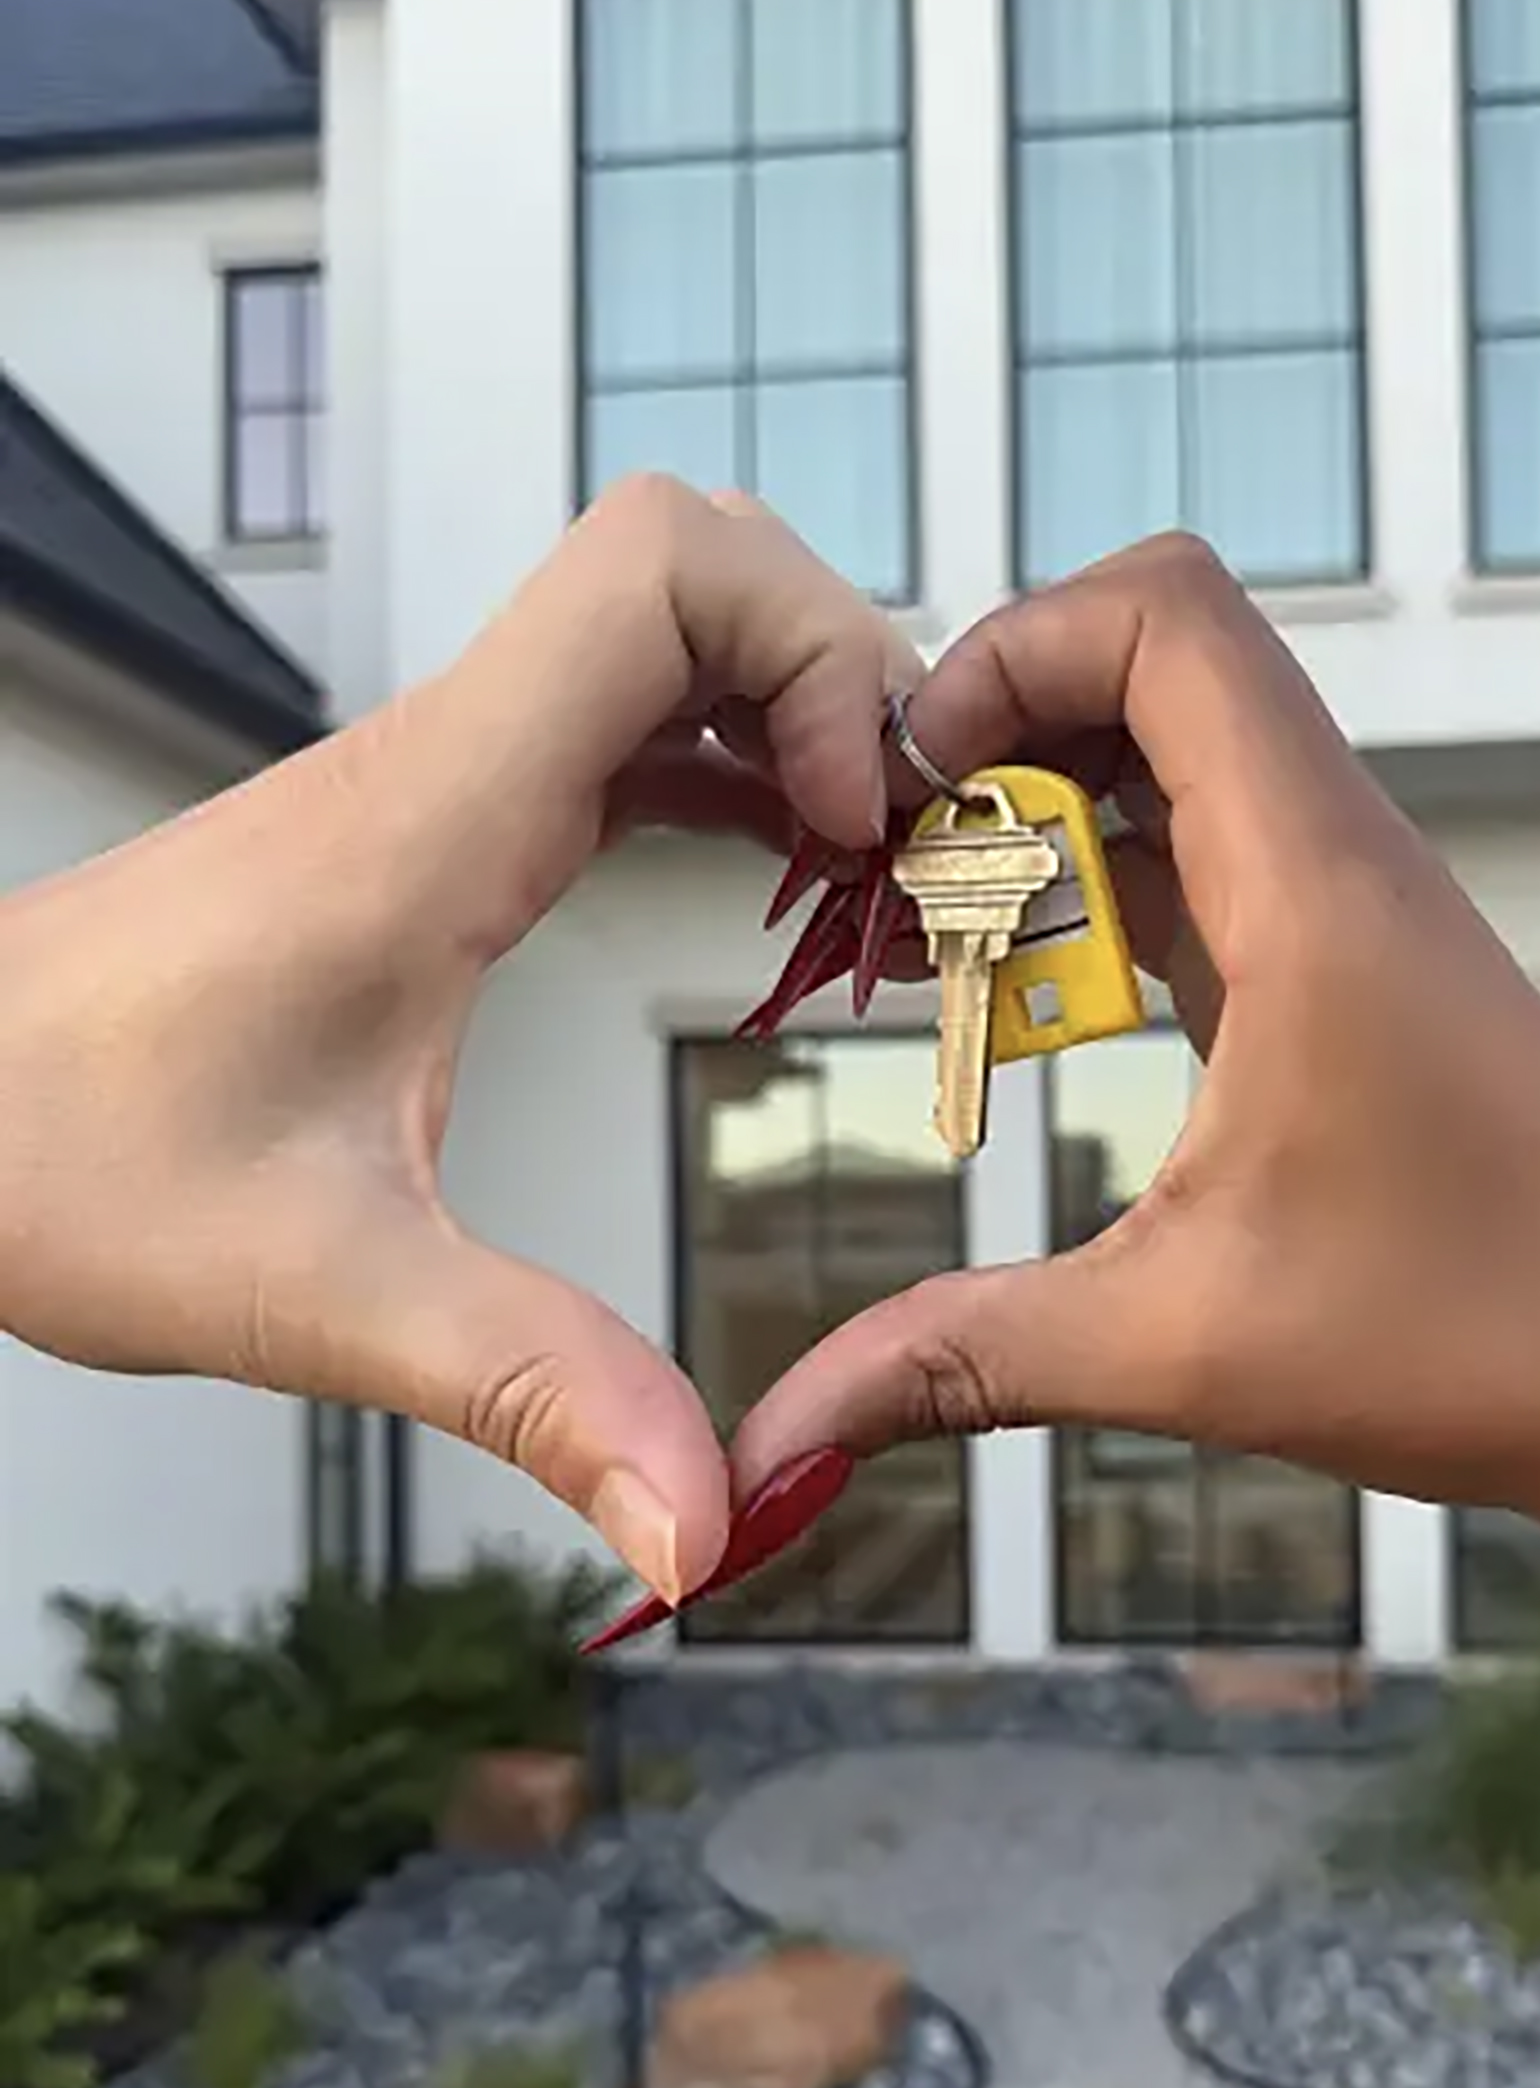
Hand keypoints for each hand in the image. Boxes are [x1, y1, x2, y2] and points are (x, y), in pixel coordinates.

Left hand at [0, 479, 919, 1607]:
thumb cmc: (57, 1163)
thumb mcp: (323, 1295)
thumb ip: (533, 1392)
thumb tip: (702, 1520)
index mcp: (433, 819)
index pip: (664, 567)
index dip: (813, 651)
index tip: (861, 822)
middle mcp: (442, 767)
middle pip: (702, 576)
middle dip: (844, 686)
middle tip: (906, 865)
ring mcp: (437, 789)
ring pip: (668, 645)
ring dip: (796, 733)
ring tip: (873, 891)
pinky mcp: (426, 837)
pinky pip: (620, 735)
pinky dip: (732, 779)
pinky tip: (780, 894)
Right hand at [731, 534, 1539, 1547]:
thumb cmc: (1472, 1344)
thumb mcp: (1179, 1345)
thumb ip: (964, 1357)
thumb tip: (785, 1429)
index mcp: (1311, 890)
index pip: (1165, 617)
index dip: (1010, 648)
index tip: (909, 790)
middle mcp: (1341, 859)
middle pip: (1159, 652)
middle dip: (1002, 718)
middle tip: (902, 860)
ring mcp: (1353, 907)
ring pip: (1183, 749)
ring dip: (1050, 803)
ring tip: (945, 936)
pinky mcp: (1354, 967)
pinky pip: (1210, 850)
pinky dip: (1105, 881)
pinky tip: (1040, 1000)